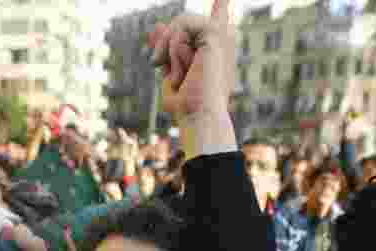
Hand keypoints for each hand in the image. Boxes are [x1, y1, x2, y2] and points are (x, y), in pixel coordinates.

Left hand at [150, 0, 235, 118]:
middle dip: (164, 42)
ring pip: (181, 23)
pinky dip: (173, 44)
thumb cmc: (186, 106)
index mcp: (213, 55)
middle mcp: (219, 44)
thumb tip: (157, 25)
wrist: (199, 115)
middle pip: (183, 25)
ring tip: (168, 68)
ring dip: (167, 45)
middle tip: (154, 63)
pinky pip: (183, 25)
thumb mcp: (170, 73)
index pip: (218, 22)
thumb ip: (166, 49)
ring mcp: (219, 38)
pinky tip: (178, 61)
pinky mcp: (215, 35)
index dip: (221, 8)